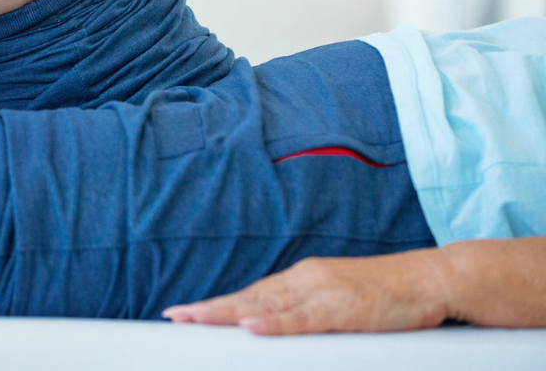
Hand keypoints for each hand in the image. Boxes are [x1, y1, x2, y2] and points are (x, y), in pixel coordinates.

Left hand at [161, 250, 449, 334]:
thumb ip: (306, 311)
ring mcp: (322, 293)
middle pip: (248, 298)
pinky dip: (275, 324)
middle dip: (209, 309)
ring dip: (227, 314)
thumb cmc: (388, 295)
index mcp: (302, 280)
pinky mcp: (343, 308)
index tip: (186, 313)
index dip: (217, 306)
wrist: (432, 278)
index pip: (250, 296)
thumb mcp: (338, 301)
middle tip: (174, 316)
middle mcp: (305, 281)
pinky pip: (303, 319)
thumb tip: (272, 326)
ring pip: (266, 306)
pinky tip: (251, 327)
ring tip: (195, 319)